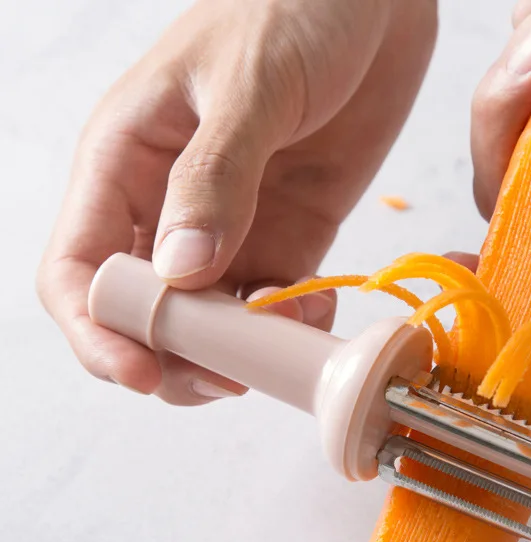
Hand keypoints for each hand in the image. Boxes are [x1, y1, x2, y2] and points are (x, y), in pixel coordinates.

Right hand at [37, 0, 436, 403]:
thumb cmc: (295, 7)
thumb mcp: (247, 83)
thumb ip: (213, 176)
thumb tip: (178, 273)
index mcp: (125, 163)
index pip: (81, 271)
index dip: (99, 334)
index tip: (143, 373)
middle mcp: (169, 208)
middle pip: (145, 316)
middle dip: (176, 359)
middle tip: (226, 380)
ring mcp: (233, 228)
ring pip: (213, 323)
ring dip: (242, 353)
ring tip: (282, 343)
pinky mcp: (292, 236)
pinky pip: (278, 304)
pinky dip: (291, 327)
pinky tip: (313, 314)